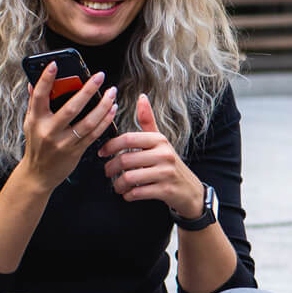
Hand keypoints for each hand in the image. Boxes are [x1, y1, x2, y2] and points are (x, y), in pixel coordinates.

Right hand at [21, 62, 117, 190]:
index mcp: (36, 120)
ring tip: (111, 93)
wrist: (39, 174)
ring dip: (103, 106)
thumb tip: (33, 82)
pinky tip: (111, 110)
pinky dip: (105, 121)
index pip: (40, 96)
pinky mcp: (76, 151)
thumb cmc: (36, 145)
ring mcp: (64, 142)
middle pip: (71, 108)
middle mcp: (49, 131)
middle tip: (100, 76)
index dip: (46, 79)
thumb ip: (33, 102)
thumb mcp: (30, 123)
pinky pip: (94, 134)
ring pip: (88, 122)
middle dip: (88, 90)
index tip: (55, 64)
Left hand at [99, 95, 202, 216]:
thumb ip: (148, 121)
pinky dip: (128, 195)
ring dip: (118, 184)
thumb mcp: (160, 141)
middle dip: (111, 168)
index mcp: (159, 140)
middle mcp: (164, 154)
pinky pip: (138, 193)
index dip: (110, 145)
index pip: (128, 139)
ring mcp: (166, 173)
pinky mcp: (166, 190)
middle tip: (107, 172)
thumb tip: (142, 97)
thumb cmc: (169, 164)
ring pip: (129, 178)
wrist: (190, 190)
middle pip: (126, 159)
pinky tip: (128, 194)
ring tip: (117, 185)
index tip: (102, 153)